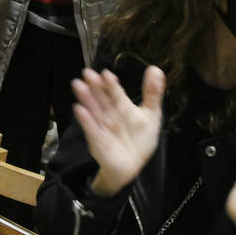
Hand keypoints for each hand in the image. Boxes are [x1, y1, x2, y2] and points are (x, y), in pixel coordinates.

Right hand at [75, 65, 165, 197]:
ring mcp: (102, 126)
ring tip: (79, 86)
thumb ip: (152, 93)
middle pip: (101, 98)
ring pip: (93, 110)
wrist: (133, 165)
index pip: (115, 92)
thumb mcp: (152, 114)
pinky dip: (86, 120)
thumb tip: (156, 69)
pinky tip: (80, 109)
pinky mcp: (97, 141)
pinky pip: (91, 130)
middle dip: (95, 86)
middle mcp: (110, 114)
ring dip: (86, 98)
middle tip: (88, 73)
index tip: (106, 74)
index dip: (111, 83)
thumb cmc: (141, 139)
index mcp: (122, 106)